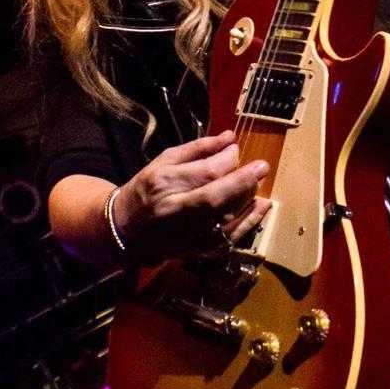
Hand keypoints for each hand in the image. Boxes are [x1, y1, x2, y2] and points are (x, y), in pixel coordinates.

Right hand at [115, 130, 272, 264]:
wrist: (127, 230)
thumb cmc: (147, 190)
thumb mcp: (165, 161)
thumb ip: (198, 148)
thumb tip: (229, 137)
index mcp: (164, 184)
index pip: (205, 172)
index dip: (228, 159)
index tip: (236, 149)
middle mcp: (176, 211)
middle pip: (217, 197)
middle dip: (244, 181)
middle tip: (262, 166)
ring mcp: (187, 235)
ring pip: (227, 220)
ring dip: (250, 200)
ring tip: (260, 183)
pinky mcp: (198, 250)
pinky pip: (230, 238)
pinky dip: (250, 222)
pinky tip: (261, 206)